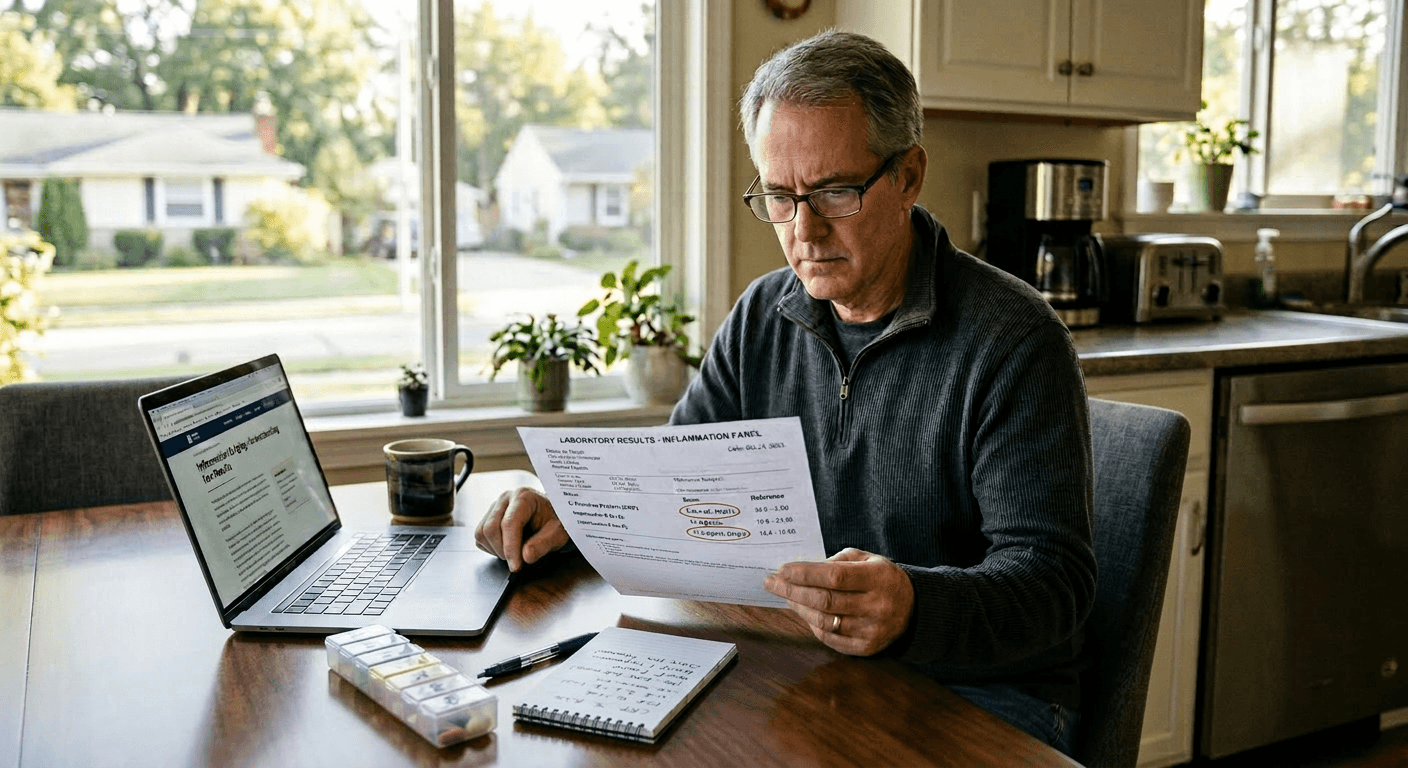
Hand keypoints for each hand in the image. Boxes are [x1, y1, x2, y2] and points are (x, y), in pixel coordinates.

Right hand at [473, 487, 567, 571]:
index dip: (510, 548)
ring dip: (495, 550)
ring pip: (482, 533)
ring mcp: (494, 507)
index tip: (516, 566)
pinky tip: (507, 547)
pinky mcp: (487, 517)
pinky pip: (479, 536)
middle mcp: (506, 499)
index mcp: (524, 497)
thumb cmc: (555, 520)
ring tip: (515, 553)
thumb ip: (544, 544)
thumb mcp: (558, 533)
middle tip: (519, 562)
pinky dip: (490, 548)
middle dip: (503, 551)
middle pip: (491, 528)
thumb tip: (525, 556)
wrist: (552, 514)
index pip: (509, 524)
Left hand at [763, 548, 914, 655]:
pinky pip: (830, 638)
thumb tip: (801, 570)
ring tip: (786, 597)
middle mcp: (877, 606)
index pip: (835, 576)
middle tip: (772, 583)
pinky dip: (812, 624)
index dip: (805, 573)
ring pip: (824, 621)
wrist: (913, 609)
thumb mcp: (867, 559)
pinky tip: (804, 612)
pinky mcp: (867, 648)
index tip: (782, 569)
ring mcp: (872, 630)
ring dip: (799, 608)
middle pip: (825, 600)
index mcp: (878, 579)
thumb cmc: (882, 579)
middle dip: (793, 591)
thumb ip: (837, 562)